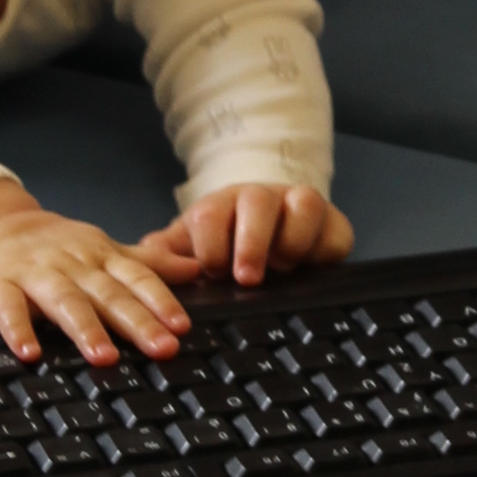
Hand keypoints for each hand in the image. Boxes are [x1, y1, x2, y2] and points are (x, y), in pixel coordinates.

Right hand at [0, 185, 195, 366]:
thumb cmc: (54, 247)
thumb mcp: (102, 248)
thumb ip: (147, 263)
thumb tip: (197, 269)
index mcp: (99, 257)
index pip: (136, 277)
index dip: (160, 300)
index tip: (181, 326)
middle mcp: (72, 264)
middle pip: (108, 294)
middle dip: (136, 321)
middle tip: (162, 348)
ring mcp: (34, 274)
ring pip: (64, 300)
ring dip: (85, 328)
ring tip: (105, 357)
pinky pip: (8, 308)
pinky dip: (18, 330)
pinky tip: (30, 353)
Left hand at [141, 183, 356, 289]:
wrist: (276, 228)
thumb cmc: (228, 242)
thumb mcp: (194, 245)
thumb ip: (168, 252)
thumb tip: (141, 254)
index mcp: (223, 205)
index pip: (211, 213)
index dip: (210, 242)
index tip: (212, 272)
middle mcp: (263, 199)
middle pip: (257, 203)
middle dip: (251, 240)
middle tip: (247, 277)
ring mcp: (300, 206)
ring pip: (304, 203)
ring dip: (293, 238)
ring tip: (283, 268)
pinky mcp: (332, 224)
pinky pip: (336, 227)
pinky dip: (325, 247)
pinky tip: (313, 268)